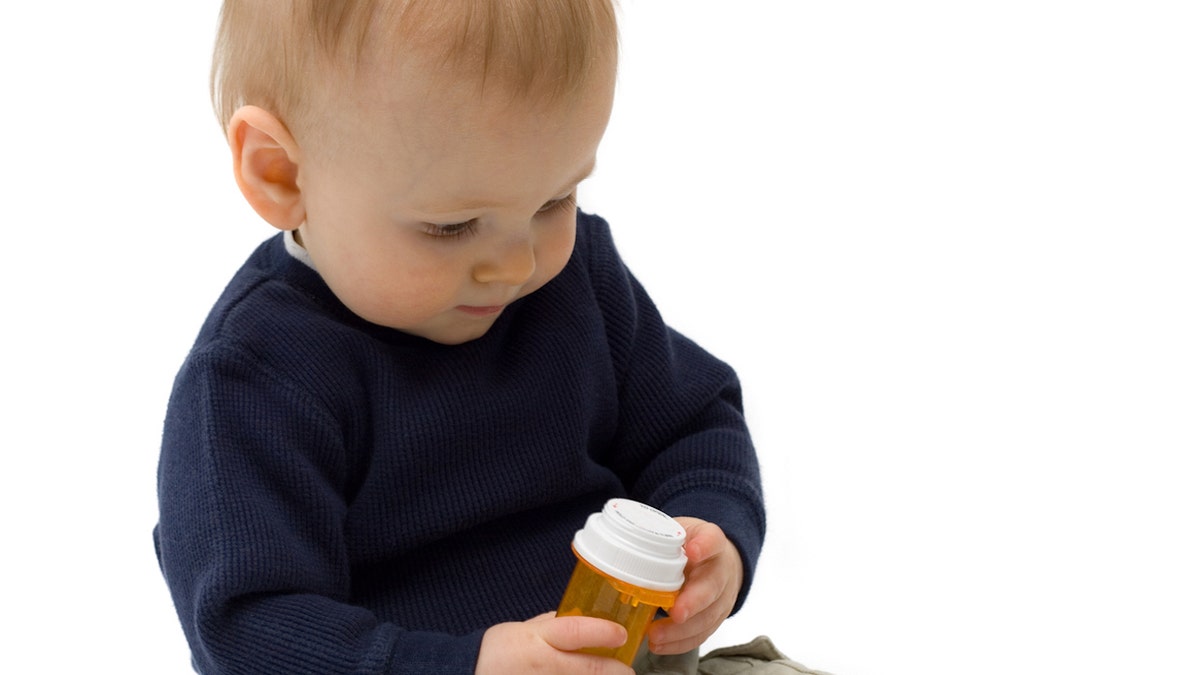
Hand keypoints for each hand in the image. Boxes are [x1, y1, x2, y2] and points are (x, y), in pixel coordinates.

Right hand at [476, 612, 634, 674]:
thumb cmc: (498, 652)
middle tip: (627, 670)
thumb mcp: (523, 629)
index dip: (603, 632)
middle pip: (589, 668)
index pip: (575, 631)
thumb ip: (552, 625)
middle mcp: (542, 664)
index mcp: (537, 639)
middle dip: (616, 671)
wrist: (470, 673)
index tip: (622, 633)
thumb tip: (582, 617)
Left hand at [646, 517, 743, 654]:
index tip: (692, 552)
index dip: (704, 546)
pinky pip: (701, 634)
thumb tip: (620, 543)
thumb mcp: (679, 531)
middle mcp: (721, 570)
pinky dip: (680, 643)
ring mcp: (722, 597)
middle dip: (693, 602)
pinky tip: (660, 645)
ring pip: (707, 616)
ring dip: (681, 630)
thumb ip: (658, 535)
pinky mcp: (716, 618)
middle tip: (676, 613)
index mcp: (712, 542)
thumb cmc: (691, 545)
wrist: (720, 562)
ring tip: (656, 635)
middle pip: (712, 587)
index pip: (712, 540)